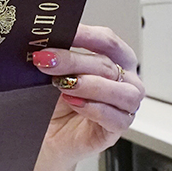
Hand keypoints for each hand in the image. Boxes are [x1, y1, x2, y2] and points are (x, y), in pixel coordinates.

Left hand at [31, 24, 144, 161]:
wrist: (47, 138)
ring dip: (89, 85)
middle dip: (74, 60)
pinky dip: (95, 109)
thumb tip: (47, 41)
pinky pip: (116, 118)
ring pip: (121, 92)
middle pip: (107, 64)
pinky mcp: (116, 130)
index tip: (59, 31)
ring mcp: (124, 106)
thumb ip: (59, 57)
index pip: (106, 40)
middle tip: (47, 59)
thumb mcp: (55, 74)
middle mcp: (124, 81)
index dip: (84, 34)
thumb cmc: (55, 104)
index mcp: (115, 59)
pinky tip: (74, 103)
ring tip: (61, 84)